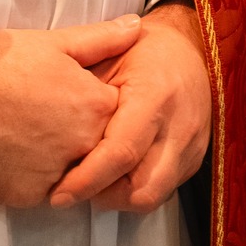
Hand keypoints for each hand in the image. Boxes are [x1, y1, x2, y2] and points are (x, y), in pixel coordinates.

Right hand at [0, 14, 141, 208]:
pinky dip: (36, 176)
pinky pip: (44, 190)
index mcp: (95, 106)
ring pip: (73, 173)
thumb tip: (138, 26)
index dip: (95, 105)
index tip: (72, 96)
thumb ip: (102, 39)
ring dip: (62, 159)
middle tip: (48, 114)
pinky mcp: (28, 197)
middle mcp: (83, 146)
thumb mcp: (54, 41)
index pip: (117, 115)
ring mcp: (57, 176)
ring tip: (30, 133)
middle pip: (97, 146)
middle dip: (82, 134)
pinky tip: (15, 151)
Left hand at [48, 1, 211, 213]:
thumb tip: (51, 130)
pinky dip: (135, 188)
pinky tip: (114, 175)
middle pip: (141, 188)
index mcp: (155, 95)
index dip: (88, 179)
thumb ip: (84, 91)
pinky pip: (163, 189)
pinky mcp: (194, 160)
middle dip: (102, 196)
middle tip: (72, 190)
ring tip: (92, 183)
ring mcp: (191, 147)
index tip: (59, 193)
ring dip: (119, 197)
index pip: (121, 152)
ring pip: (152, 196)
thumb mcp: (108, 54)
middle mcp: (179, 127)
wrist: (191, 47)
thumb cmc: (143, 49)